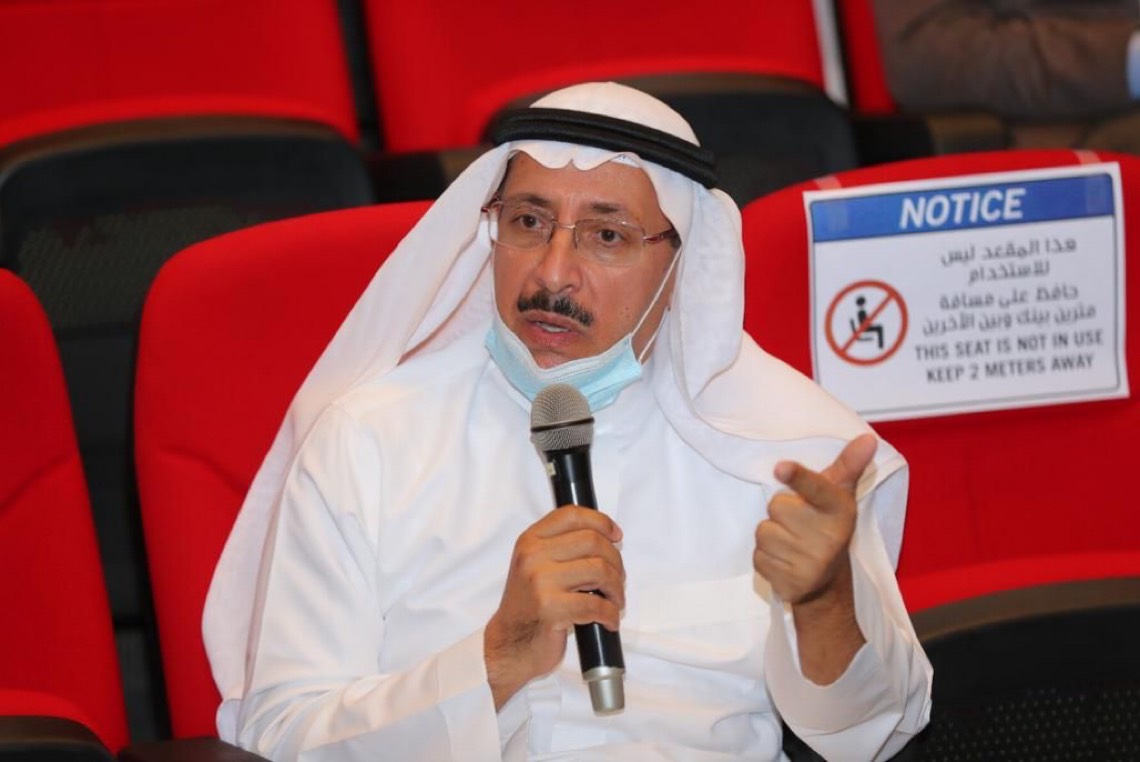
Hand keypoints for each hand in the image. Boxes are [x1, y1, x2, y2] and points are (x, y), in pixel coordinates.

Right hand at [485, 506, 623, 708]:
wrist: (508, 644)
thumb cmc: (529, 605)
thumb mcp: (535, 565)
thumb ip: (561, 547)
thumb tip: (608, 537)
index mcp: (530, 541)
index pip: (572, 515)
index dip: (601, 522)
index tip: (616, 535)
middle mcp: (533, 556)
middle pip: (593, 542)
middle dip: (616, 561)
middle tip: (617, 580)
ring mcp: (540, 582)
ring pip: (600, 570)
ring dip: (617, 588)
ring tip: (615, 601)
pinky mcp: (551, 609)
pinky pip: (596, 604)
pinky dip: (611, 614)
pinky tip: (609, 620)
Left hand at [753, 433, 876, 604]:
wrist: (826, 583)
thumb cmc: (828, 527)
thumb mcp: (838, 496)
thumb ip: (848, 465)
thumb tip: (868, 438)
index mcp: (838, 509)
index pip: (816, 488)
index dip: (798, 477)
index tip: (781, 467)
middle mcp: (825, 536)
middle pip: (776, 506)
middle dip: (781, 513)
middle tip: (799, 524)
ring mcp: (808, 562)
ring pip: (764, 532)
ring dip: (772, 537)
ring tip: (792, 544)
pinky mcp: (789, 582)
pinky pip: (759, 557)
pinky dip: (767, 558)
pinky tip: (785, 562)